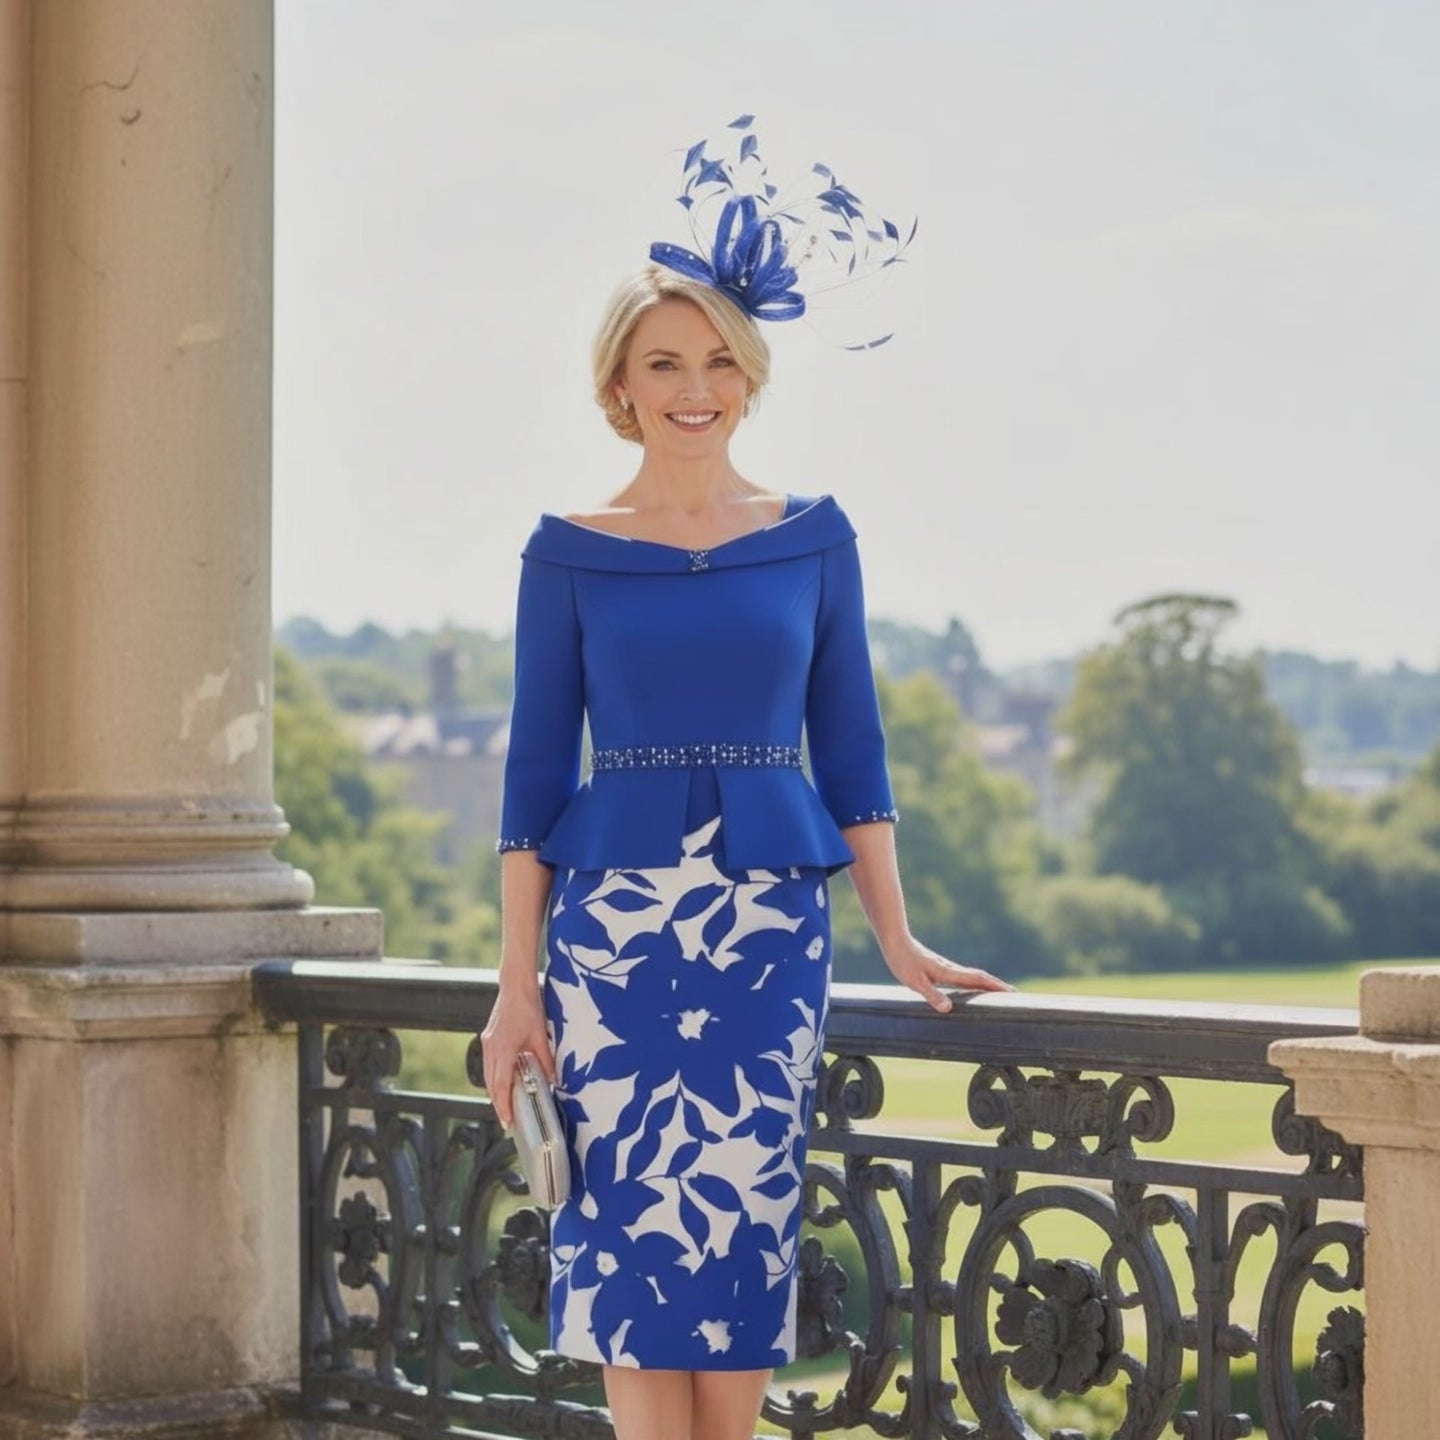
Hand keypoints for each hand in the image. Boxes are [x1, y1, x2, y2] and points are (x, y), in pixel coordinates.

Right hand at [479, 980, 555, 1127]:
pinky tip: (503, 1082)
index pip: (501, 1085)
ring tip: (505, 1106)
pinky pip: (489, 1065)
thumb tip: (553, 1079)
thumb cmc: (528, 1007)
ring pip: (488, 1075)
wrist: (515, 986)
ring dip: (495, 1092)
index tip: (508, 1120)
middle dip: (498, 1104)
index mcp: (503, 1050)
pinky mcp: (488, 1038)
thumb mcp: (541, 1036)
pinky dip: (495, 1077)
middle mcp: (491, 1049)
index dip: (504, 1105)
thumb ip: (546, 1060)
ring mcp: (487, 1043)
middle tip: (507, 1120)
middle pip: (492, 1084)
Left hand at [882, 934, 1013, 1011]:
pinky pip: (963, 977)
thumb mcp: (916, 982)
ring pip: (972, 977)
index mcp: (949, 972)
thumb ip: (932, 995)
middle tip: (1013, 994)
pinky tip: (971, 990)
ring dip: (987, 984)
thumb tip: (949, 1009)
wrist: (896, 942)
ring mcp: (947, 968)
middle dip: (996, 986)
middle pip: (980, 978)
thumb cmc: (904, 961)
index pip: (978, 979)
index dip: (995, 986)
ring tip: (998, 994)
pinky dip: (974, 983)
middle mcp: (951, 969)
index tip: (1011, 992)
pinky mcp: (940, 969)